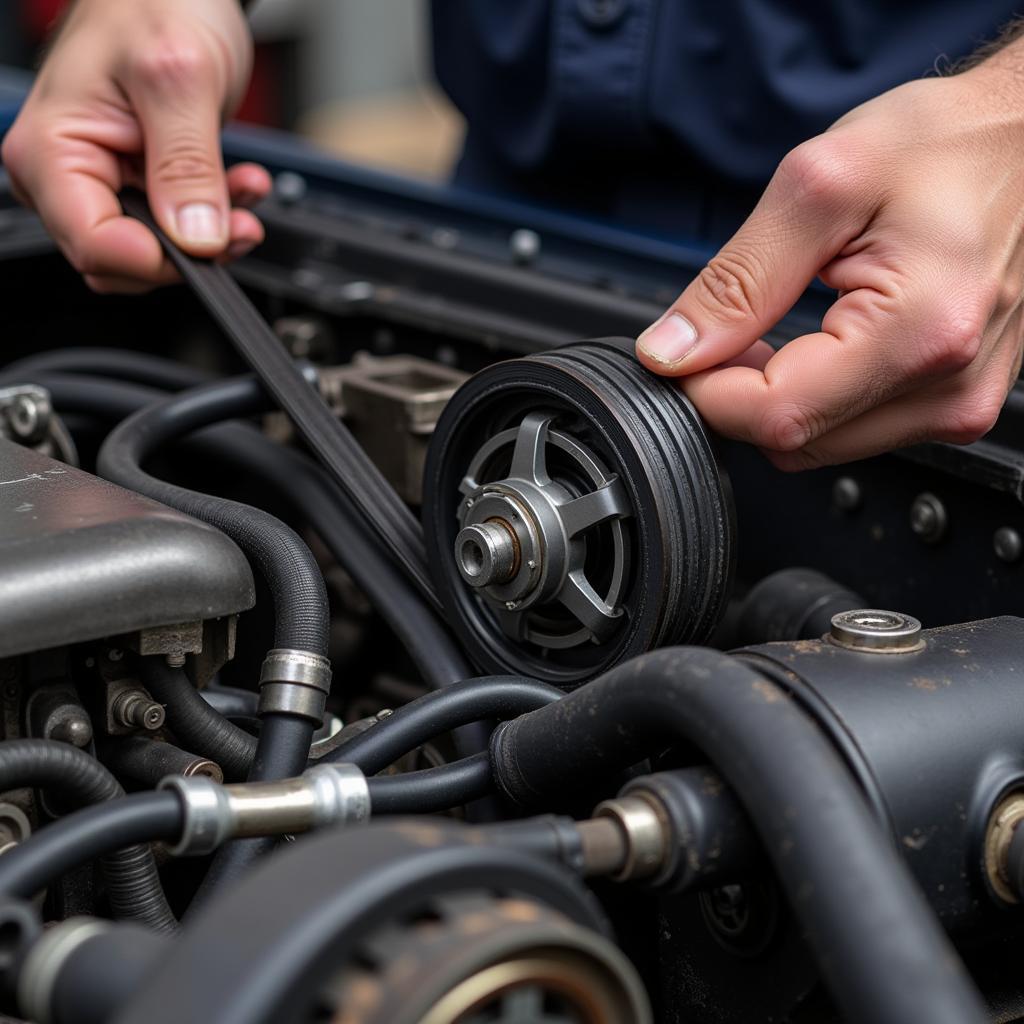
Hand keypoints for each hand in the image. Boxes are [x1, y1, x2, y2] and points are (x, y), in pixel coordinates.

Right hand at [1, 0, 270, 292]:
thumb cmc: (156, 4)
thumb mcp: (179, 79)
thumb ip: (187, 164)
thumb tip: (196, 235)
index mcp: (50, 151)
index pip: (94, 247)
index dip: (155, 260)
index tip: (205, 244)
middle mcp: (67, 176)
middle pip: (124, 261)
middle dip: (189, 250)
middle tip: (239, 223)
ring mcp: (104, 185)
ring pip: (157, 252)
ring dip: (211, 235)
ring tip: (244, 194)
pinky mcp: (140, 188)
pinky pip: (179, 232)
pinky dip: (218, 218)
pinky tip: (240, 186)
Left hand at [636, 62, 1023, 468]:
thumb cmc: (948, 144)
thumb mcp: (818, 186)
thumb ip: (737, 281)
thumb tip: (672, 352)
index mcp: (921, 331)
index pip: (775, 417)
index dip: (707, 391)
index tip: (682, 353)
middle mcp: (949, 386)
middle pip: (793, 443)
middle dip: (739, 394)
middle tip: (735, 324)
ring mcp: (958, 402)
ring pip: (818, 445)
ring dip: (776, 396)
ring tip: (789, 320)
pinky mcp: (954, 403)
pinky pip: (852, 429)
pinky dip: (815, 395)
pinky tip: (821, 340)